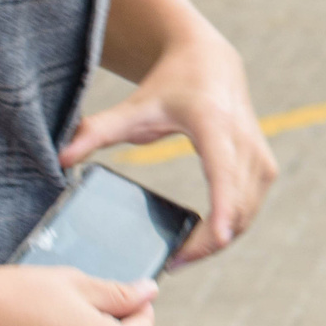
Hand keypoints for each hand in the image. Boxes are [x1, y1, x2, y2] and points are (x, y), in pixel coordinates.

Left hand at [62, 29, 274, 262]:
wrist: (212, 62)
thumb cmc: (171, 85)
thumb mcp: (133, 107)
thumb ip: (96, 132)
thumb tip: (60, 160)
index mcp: (213, 124)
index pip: (223, 172)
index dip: (223, 206)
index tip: (218, 236)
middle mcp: (243, 141)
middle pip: (238, 203)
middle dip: (211, 241)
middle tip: (175, 264)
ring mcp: (259, 155)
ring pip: (248, 211)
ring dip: (221, 238)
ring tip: (184, 255)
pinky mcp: (264, 166)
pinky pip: (251, 206)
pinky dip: (231, 225)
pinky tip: (204, 238)